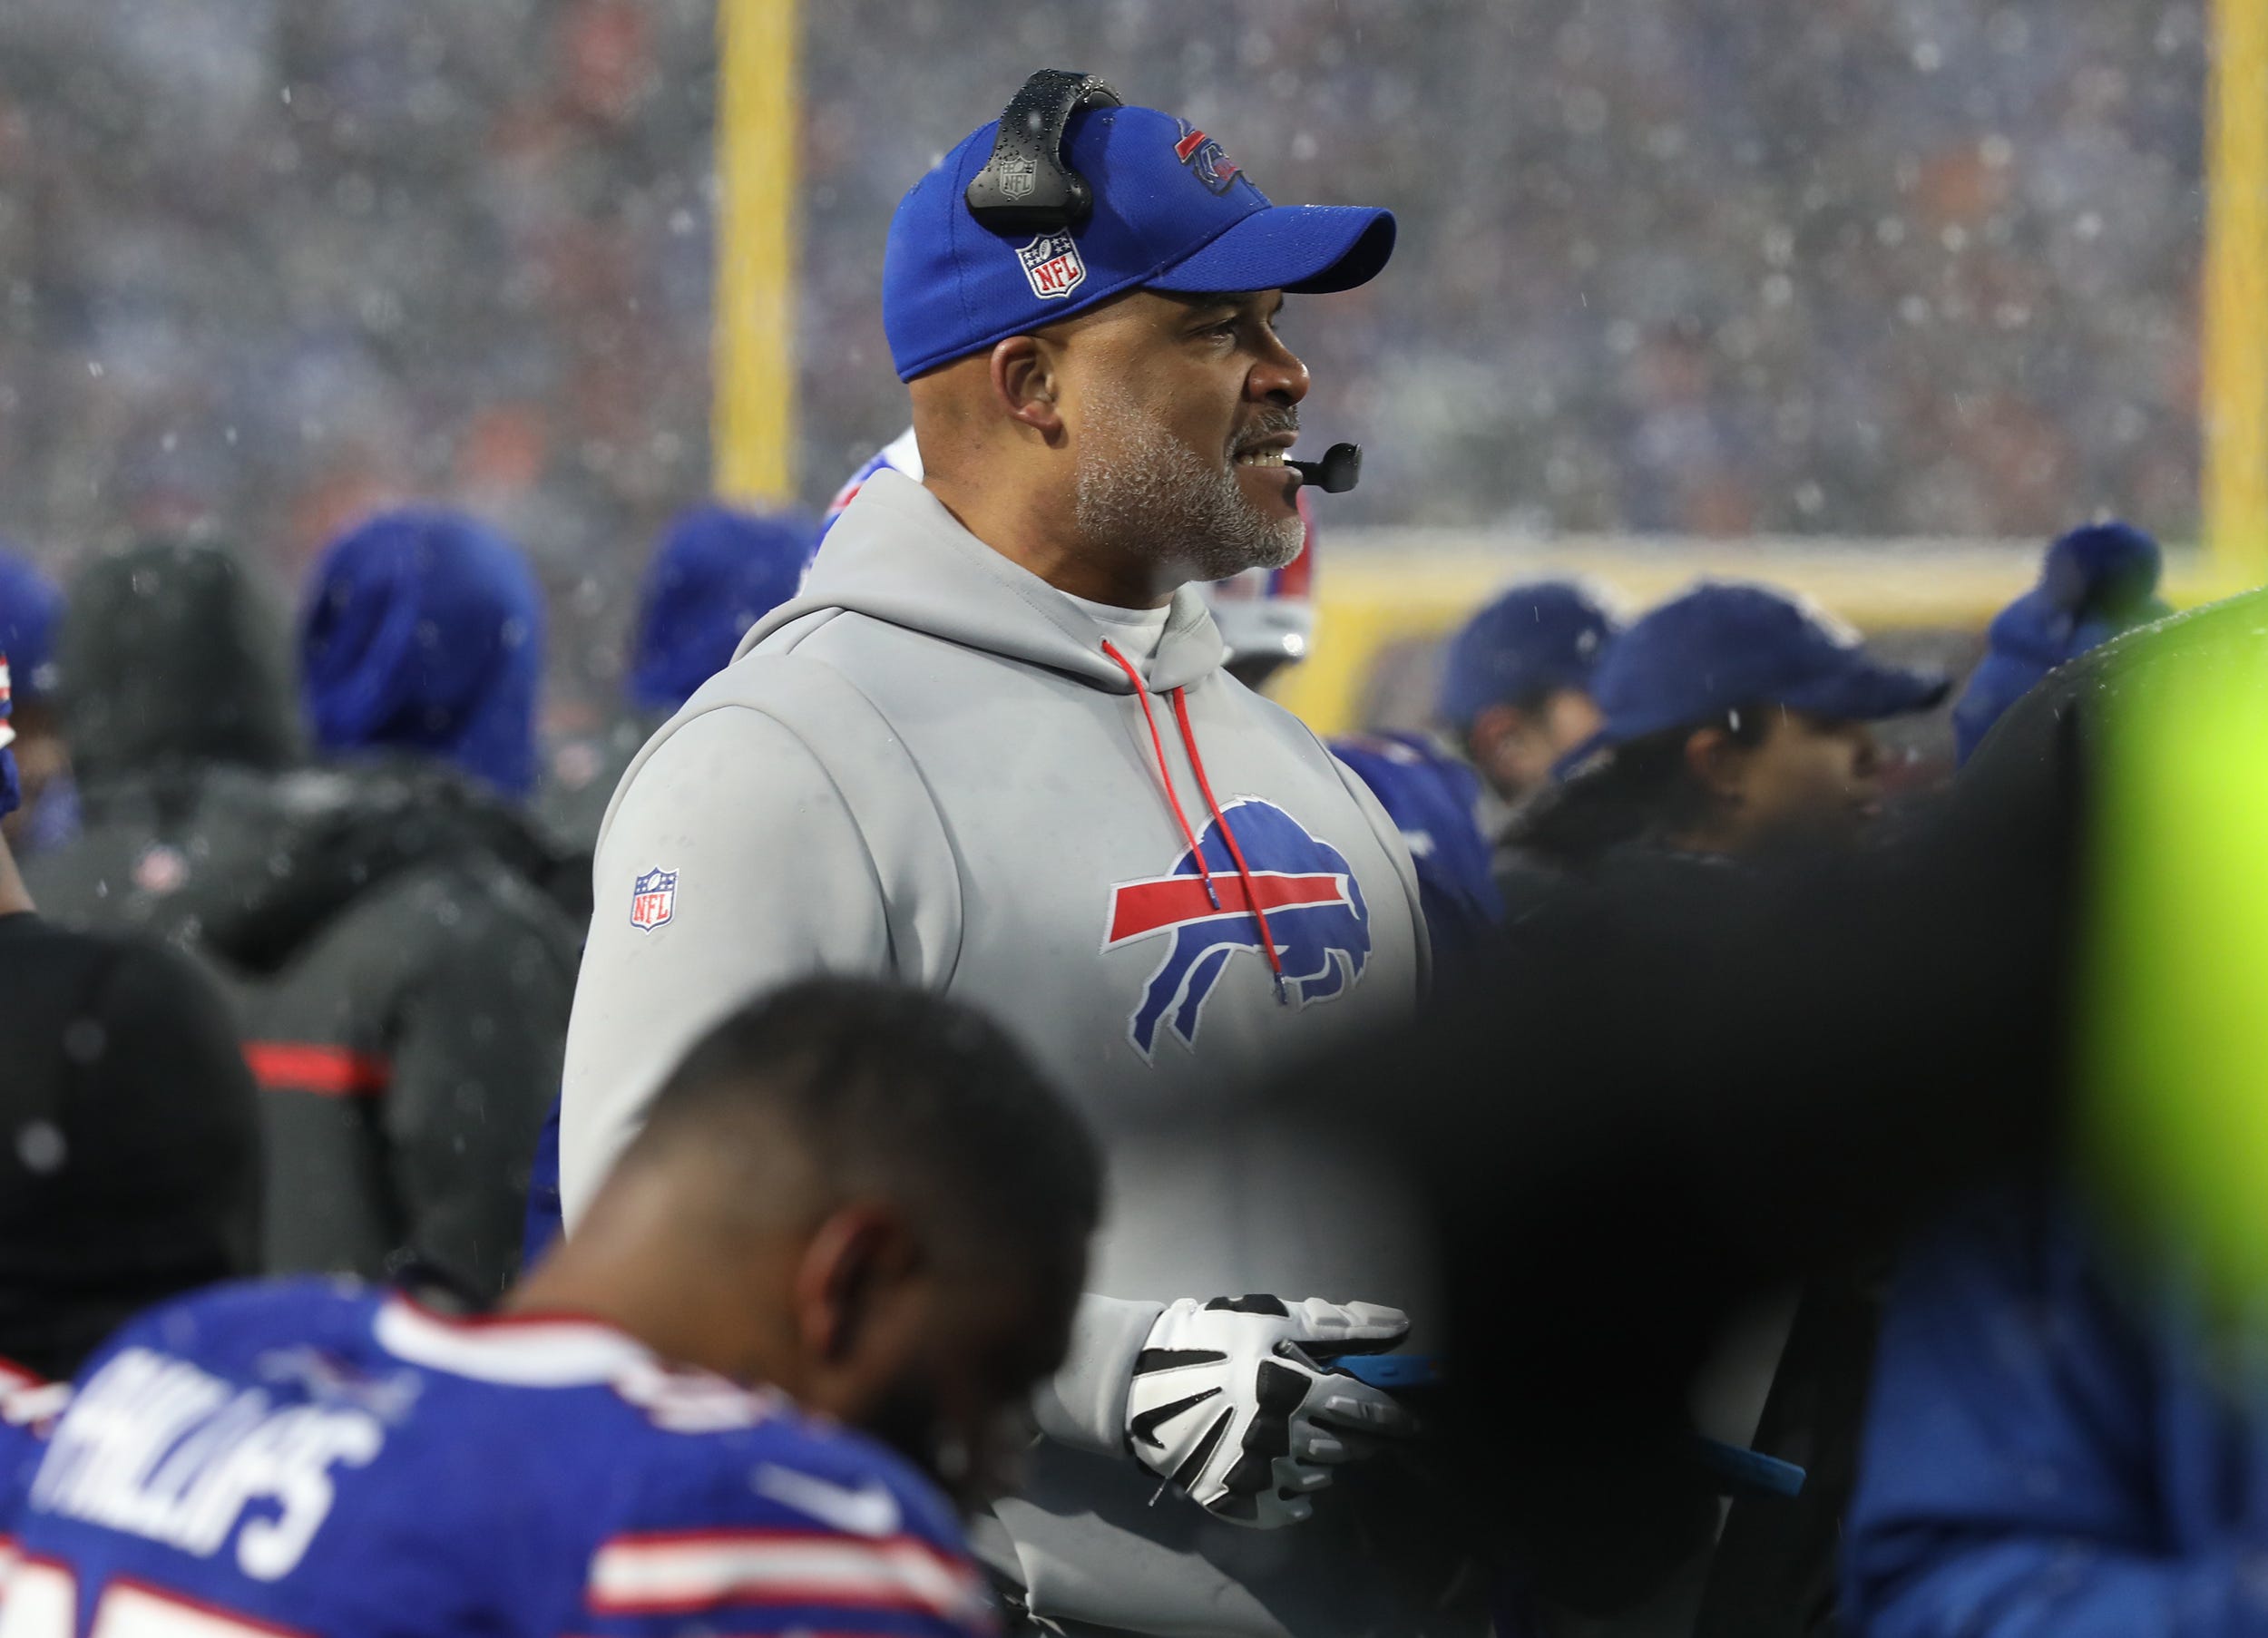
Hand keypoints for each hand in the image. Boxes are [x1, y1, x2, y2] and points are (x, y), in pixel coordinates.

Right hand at [1124, 1294, 1414, 1527]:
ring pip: (1318, 1478)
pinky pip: (1287, 1510)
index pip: (1365, 1410)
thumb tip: (1400, 1324)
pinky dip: (1296, 1498)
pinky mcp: (1237, 1500)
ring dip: (1324, 1461)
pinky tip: (1290, 1481)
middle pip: (1344, 1448)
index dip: (1396, 1417)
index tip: (1417, 1425)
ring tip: (1308, 1442)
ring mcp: (1259, 1476)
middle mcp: (1283, 1441)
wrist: (1138, 1385)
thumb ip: (1336, 1324)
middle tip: (1348, 1424)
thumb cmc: (1208, 1340)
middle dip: (1355, 1436)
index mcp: (1294, 1393)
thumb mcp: (1269, 1317)